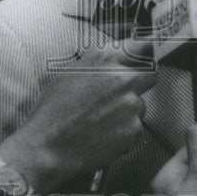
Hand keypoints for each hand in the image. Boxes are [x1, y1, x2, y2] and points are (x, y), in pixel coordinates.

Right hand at [0, 40, 155, 193]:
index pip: (142, 47)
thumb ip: (101, 64)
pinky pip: (135, 129)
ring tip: (100, 122)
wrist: (45, 148)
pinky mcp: (133, 129)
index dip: (144, 55)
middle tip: (123, 96)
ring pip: (140, 105)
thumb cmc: (52, 113)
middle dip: (141, 83)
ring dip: (128, 113)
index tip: (145, 60)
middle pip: (151, 74)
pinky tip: (102, 136)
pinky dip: (124, 134)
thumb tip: (119, 61)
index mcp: (104, 59)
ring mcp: (130, 103)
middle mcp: (121, 77)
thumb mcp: (72, 74)